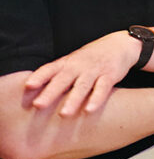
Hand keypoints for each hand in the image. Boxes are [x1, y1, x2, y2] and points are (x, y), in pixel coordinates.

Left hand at [24, 31, 139, 115]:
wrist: (120, 44)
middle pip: (63, 79)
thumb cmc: (91, 57)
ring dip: (73, 100)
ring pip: (82, 86)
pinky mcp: (110, 75)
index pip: (50, 68)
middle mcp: (79, 66)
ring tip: (64, 114)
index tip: (28, 87)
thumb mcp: (73, 61)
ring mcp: (95, 70)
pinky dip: (96, 99)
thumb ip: (57, 74)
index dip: (39, 77)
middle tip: (38, 105)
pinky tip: (89, 110)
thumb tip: (34, 92)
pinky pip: (102, 88)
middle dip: (50, 92)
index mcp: (67, 62)